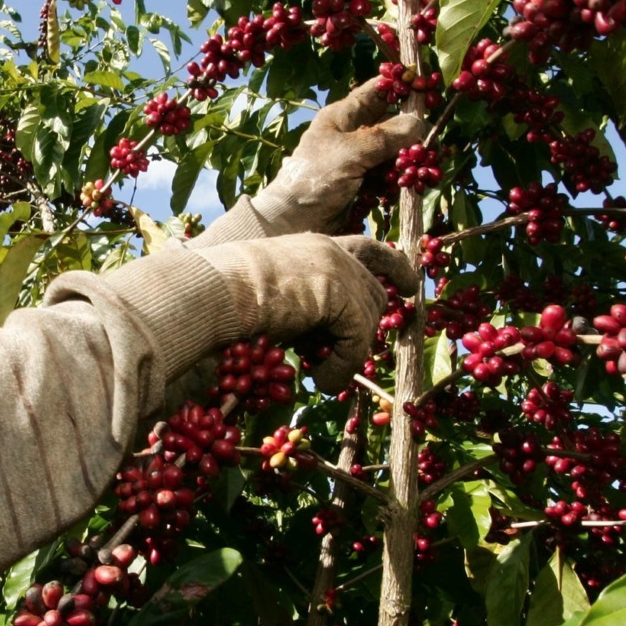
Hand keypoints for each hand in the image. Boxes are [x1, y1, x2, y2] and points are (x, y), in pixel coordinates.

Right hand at [194, 233, 415, 392]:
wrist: (214, 291)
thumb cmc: (226, 296)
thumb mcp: (276, 295)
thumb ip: (307, 307)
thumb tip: (322, 342)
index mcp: (316, 245)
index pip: (369, 250)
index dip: (394, 267)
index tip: (412, 286)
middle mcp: (333, 251)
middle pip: (374, 293)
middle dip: (365, 328)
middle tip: (336, 359)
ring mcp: (338, 270)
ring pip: (367, 321)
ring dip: (348, 356)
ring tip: (321, 377)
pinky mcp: (339, 295)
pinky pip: (358, 341)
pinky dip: (343, 367)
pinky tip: (321, 380)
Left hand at [253, 80, 427, 234]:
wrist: (294, 221)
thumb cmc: (313, 179)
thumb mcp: (349, 153)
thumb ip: (384, 137)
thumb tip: (417, 122)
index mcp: (341, 117)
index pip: (375, 91)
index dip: (399, 86)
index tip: (425, 87)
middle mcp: (351, 134)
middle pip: (391, 122)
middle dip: (410, 129)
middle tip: (428, 137)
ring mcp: (359, 159)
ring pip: (394, 150)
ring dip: (405, 158)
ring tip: (415, 165)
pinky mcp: (364, 182)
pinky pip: (389, 174)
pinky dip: (397, 179)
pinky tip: (402, 184)